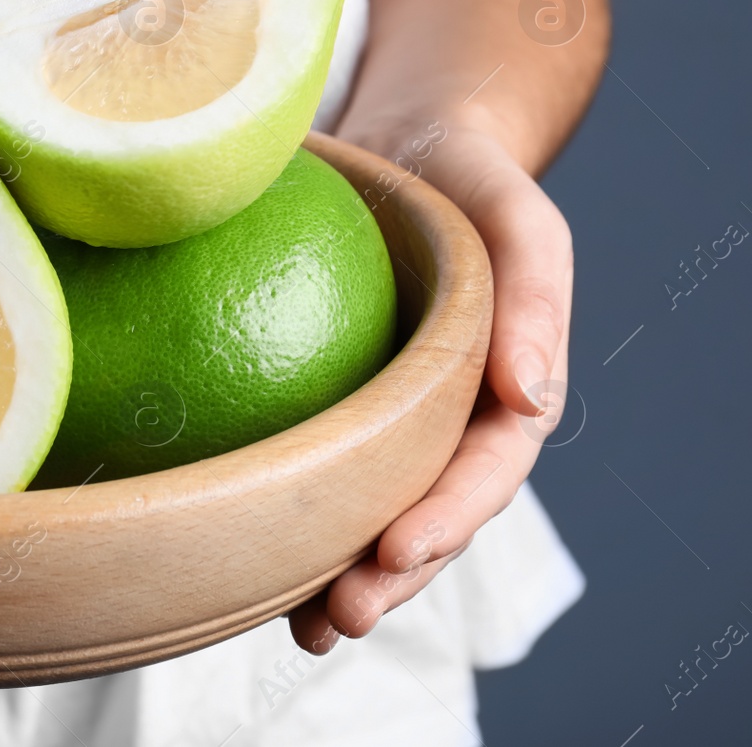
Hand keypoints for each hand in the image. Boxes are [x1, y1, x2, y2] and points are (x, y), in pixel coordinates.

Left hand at [289, 123, 571, 651]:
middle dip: (390, 579)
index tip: (393, 553)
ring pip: (374, 515)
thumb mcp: (515, 214)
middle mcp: (451, 422)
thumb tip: (531, 399)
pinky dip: (293, 522)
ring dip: (343, 577)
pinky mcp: (336, 410)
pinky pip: (319, 475)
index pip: (484, 473)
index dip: (447, 520)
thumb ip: (535, 295)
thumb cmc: (467, 180)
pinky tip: (249, 565)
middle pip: (430, 517)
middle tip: (337, 618)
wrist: (406, 154)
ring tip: (304, 629)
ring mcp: (395, 424)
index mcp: (506, 391)